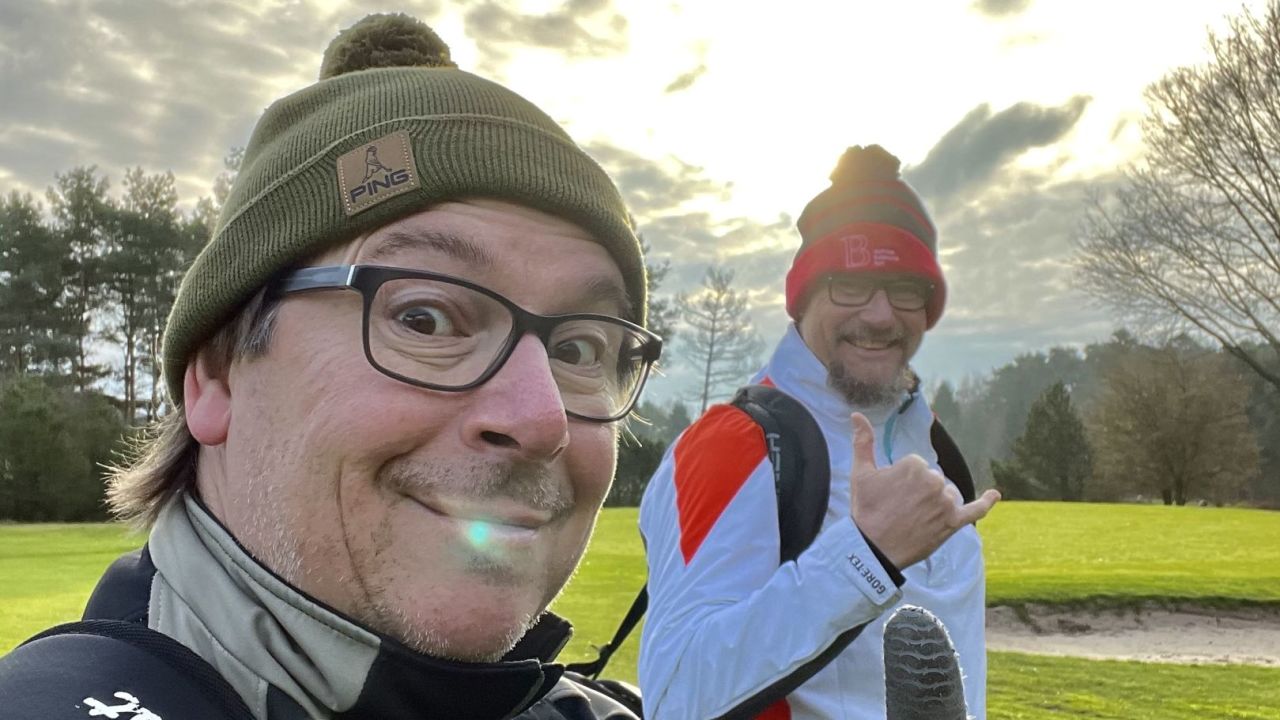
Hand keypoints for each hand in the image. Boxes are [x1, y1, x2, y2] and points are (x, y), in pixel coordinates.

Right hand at [848, 412, 998, 568]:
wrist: (873, 549)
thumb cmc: (866, 510)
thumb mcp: (861, 473)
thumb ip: (862, 441)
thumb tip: (857, 415)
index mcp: (914, 465)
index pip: (915, 467)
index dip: (901, 482)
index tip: (890, 497)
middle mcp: (934, 480)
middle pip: (932, 480)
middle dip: (918, 493)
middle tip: (899, 510)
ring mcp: (946, 502)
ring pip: (946, 495)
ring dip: (935, 503)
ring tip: (914, 518)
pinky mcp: (953, 523)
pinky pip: (975, 510)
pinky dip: (986, 502)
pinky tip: (995, 495)